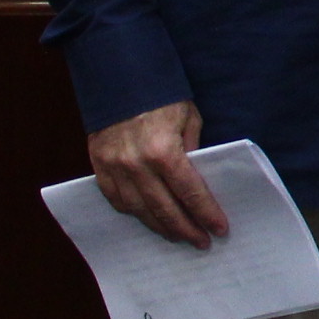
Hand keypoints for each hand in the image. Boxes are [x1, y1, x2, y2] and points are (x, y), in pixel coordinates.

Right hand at [88, 100, 227, 247]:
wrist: (117, 76)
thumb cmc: (161, 95)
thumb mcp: (189, 118)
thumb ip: (193, 150)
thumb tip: (198, 179)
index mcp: (163, 151)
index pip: (190, 193)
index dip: (206, 214)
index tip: (219, 229)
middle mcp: (136, 164)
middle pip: (164, 209)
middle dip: (186, 229)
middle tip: (201, 242)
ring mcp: (114, 167)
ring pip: (138, 210)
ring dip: (160, 226)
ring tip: (177, 236)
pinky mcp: (98, 165)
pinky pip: (115, 199)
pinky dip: (133, 212)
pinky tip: (147, 218)